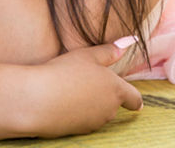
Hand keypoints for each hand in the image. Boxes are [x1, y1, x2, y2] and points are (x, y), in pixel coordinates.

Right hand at [22, 43, 142, 137]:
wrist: (38, 100)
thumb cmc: (64, 73)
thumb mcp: (87, 55)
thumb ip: (109, 51)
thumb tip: (129, 42)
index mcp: (116, 90)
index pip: (135, 99)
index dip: (135, 100)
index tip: (136, 103)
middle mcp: (110, 109)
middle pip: (114, 105)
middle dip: (106, 96)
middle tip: (89, 83)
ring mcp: (94, 122)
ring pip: (99, 113)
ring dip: (92, 105)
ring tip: (73, 90)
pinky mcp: (79, 131)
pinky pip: (83, 121)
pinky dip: (78, 114)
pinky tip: (64, 103)